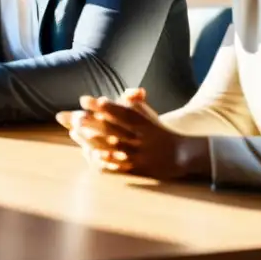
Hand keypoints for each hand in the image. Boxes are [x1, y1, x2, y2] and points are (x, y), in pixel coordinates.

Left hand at [56, 88, 208, 179]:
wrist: (184, 154)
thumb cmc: (159, 132)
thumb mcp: (149, 116)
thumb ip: (137, 104)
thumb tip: (131, 92)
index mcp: (143, 122)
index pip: (121, 111)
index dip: (103, 105)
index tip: (85, 99)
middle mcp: (141, 137)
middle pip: (114, 127)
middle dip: (94, 121)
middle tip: (75, 116)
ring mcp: (140, 153)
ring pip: (116, 145)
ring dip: (96, 139)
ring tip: (80, 133)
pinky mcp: (139, 167)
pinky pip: (121, 164)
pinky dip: (107, 159)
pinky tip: (92, 155)